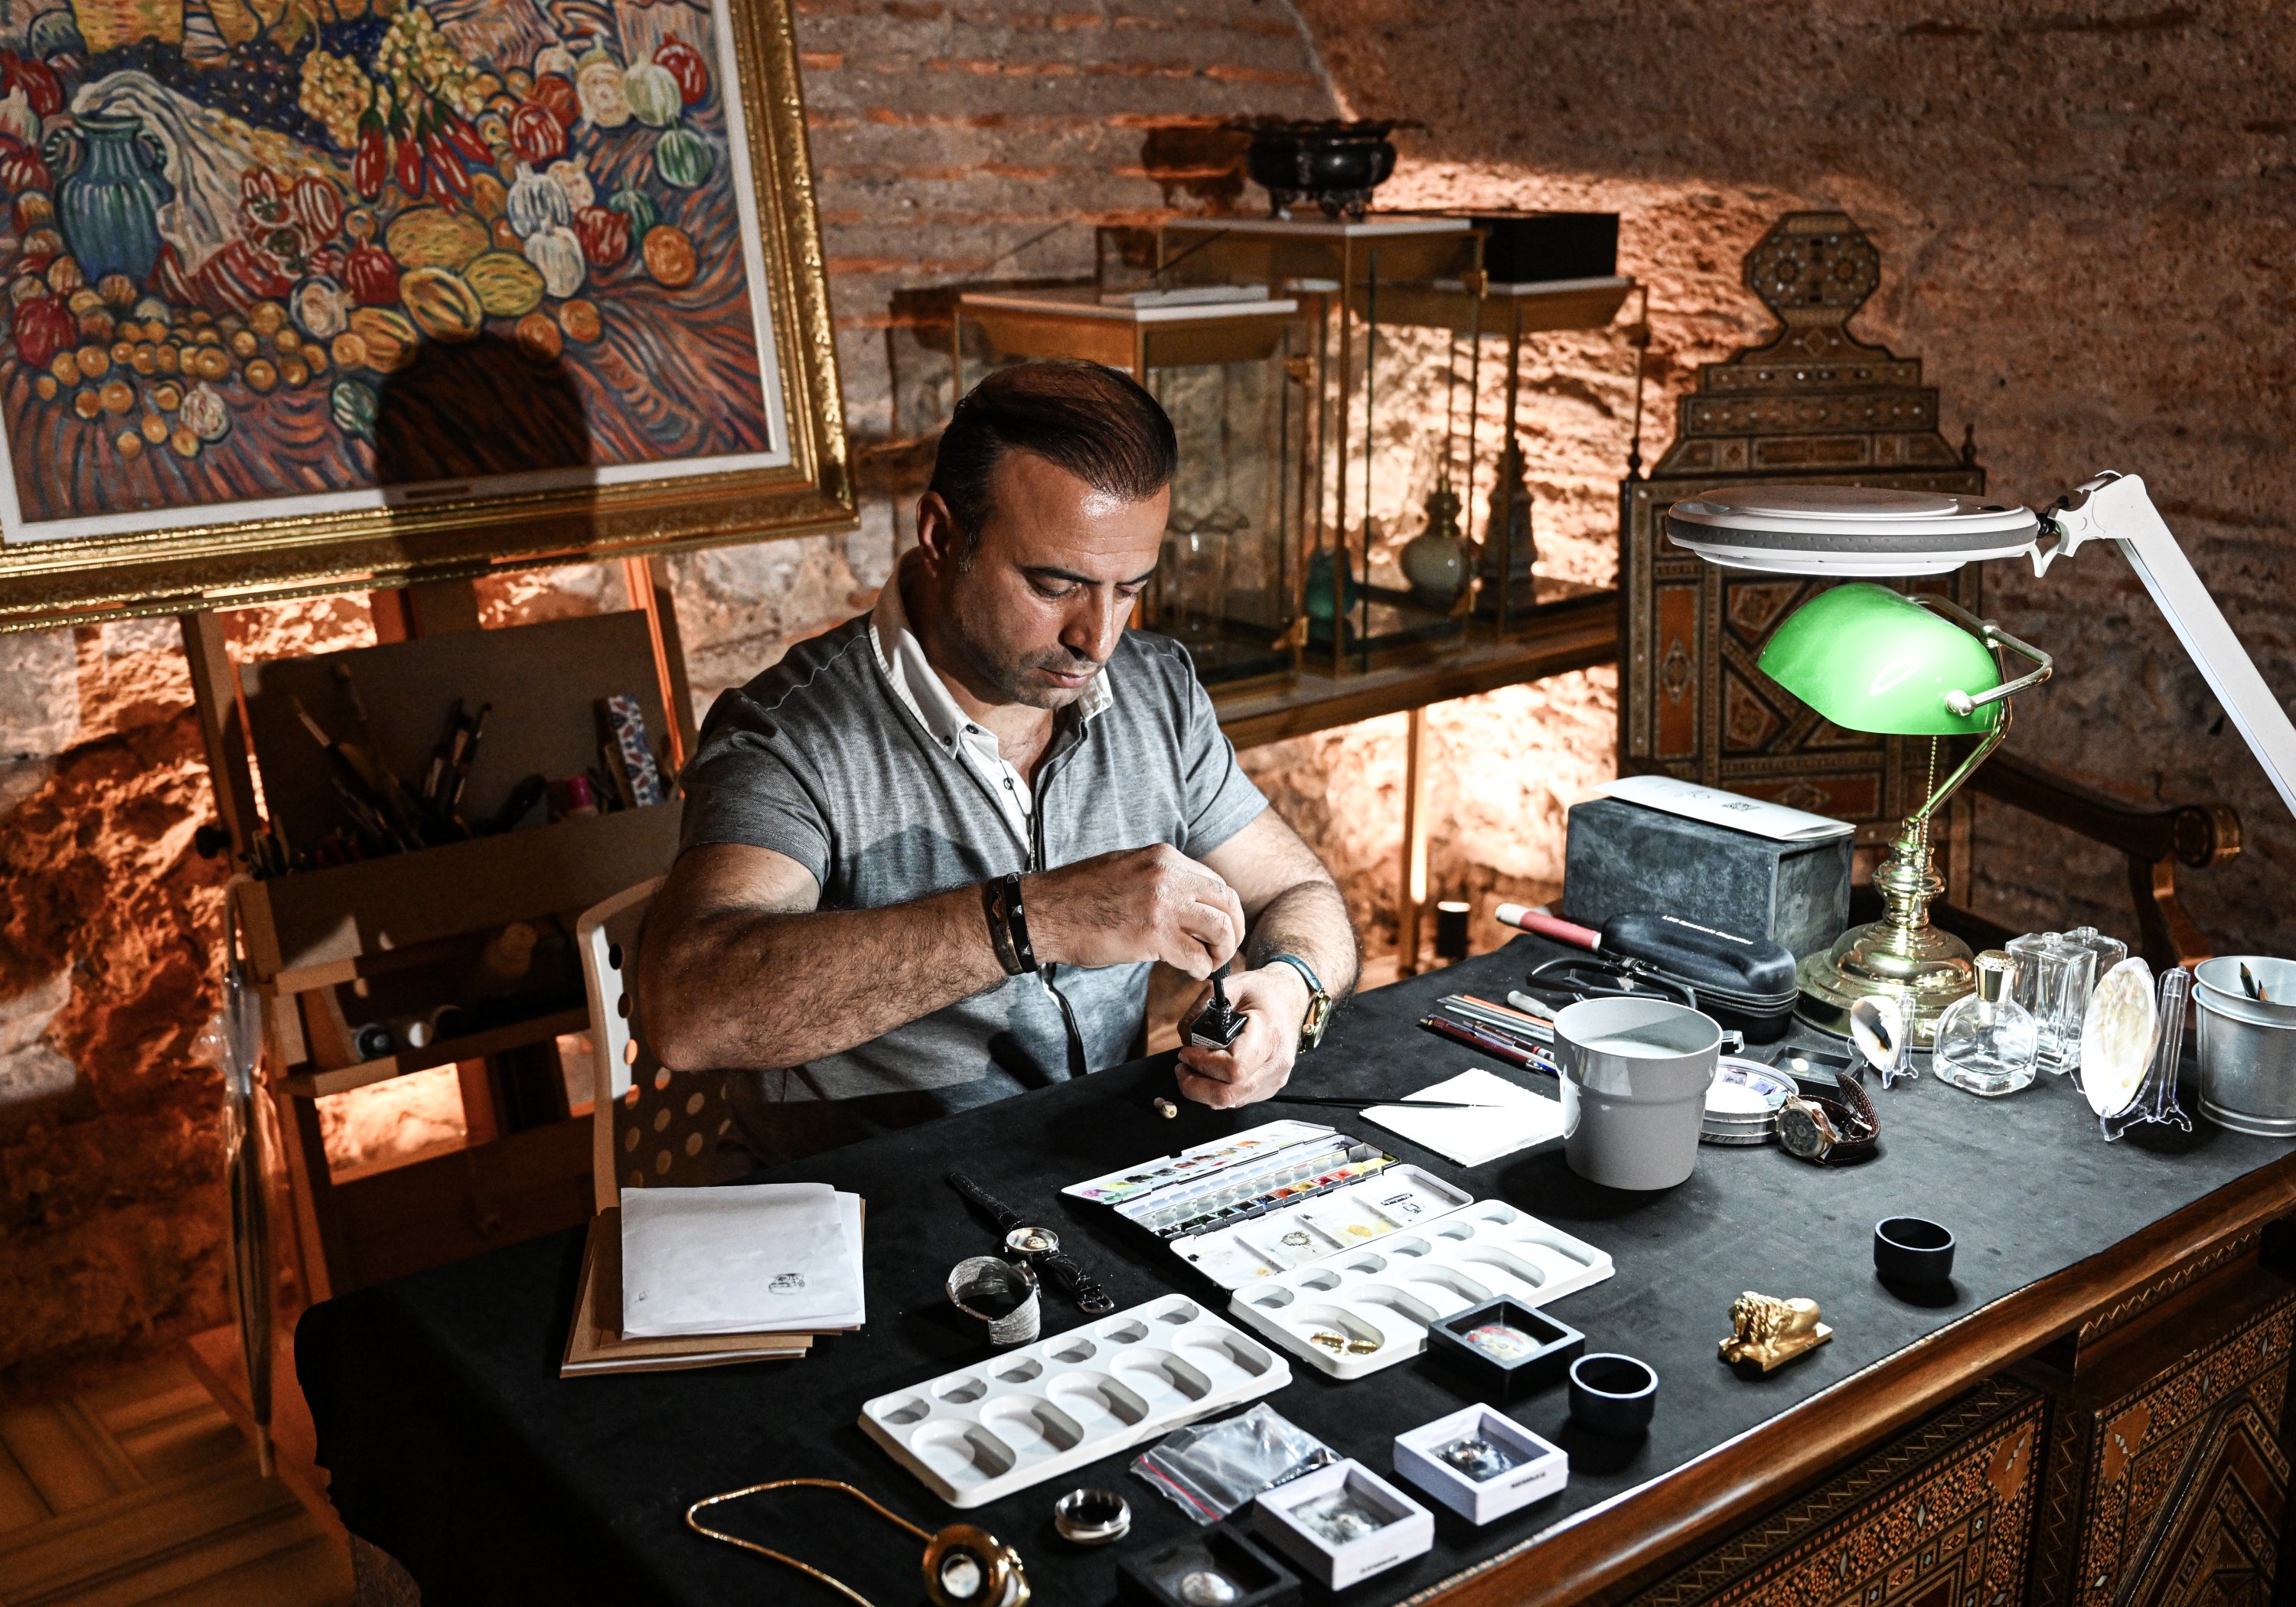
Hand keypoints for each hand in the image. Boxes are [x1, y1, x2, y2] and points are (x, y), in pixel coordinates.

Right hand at [1025, 845, 1243, 977]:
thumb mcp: (1126, 868)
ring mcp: (1162, 903)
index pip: (1214, 881)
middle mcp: (1168, 875)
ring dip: (1222, 951)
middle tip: (1223, 949)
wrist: (1043, 912)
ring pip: (1221, 928)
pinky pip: (1197, 956)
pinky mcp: (1153, 935)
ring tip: (1209, 963)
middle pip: (1227, 901)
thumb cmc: (1077, 896)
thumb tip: (1185, 898)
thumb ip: (1158, 877)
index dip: (1223, 909)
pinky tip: (1192, 972)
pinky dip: (1201, 969)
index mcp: (1163, 856)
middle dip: (1233, 929)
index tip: (1218, 927)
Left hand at [1176, 964, 1310, 1108]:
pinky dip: (1215, 1091)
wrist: (1290, 999)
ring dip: (1202, 1091)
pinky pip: (1235, 1100)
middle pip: (1229, 1094)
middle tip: (1181, 1067)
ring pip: (1230, 1102)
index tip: (1186, 1052)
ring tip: (1190, 1069)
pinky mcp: (1267, 1089)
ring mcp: (1273, 1081)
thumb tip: (1184, 1039)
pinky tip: (1208, 1073)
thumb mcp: (1230, 987)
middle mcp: (1276, 1065)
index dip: (1203, 1064)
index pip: (1234, 1068)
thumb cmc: (1262, 992)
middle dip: (1195, 1085)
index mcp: (1270, 1037)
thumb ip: (1201, 1010)